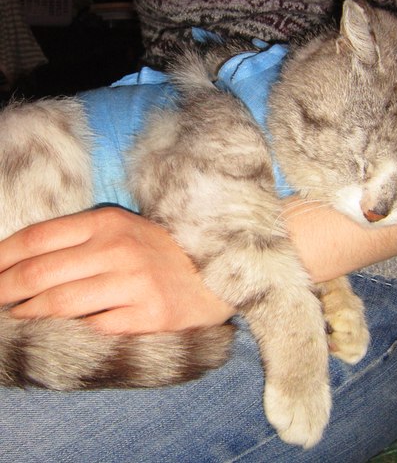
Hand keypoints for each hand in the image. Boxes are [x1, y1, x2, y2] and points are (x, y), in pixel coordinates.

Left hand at [1, 207, 234, 333]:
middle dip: (3, 291)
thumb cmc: (161, 255)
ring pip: (60, 304)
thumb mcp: (124, 232)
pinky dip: (70, 332)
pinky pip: (94, 328)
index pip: (38, 238)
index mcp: (109, 222)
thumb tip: (22, 264)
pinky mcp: (149, 315)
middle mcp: (120, 249)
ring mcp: (135, 283)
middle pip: (40, 273)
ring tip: (16, 318)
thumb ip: (80, 241)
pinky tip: (59, 333)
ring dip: (29, 315)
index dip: (1, 257)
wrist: (215, 276)